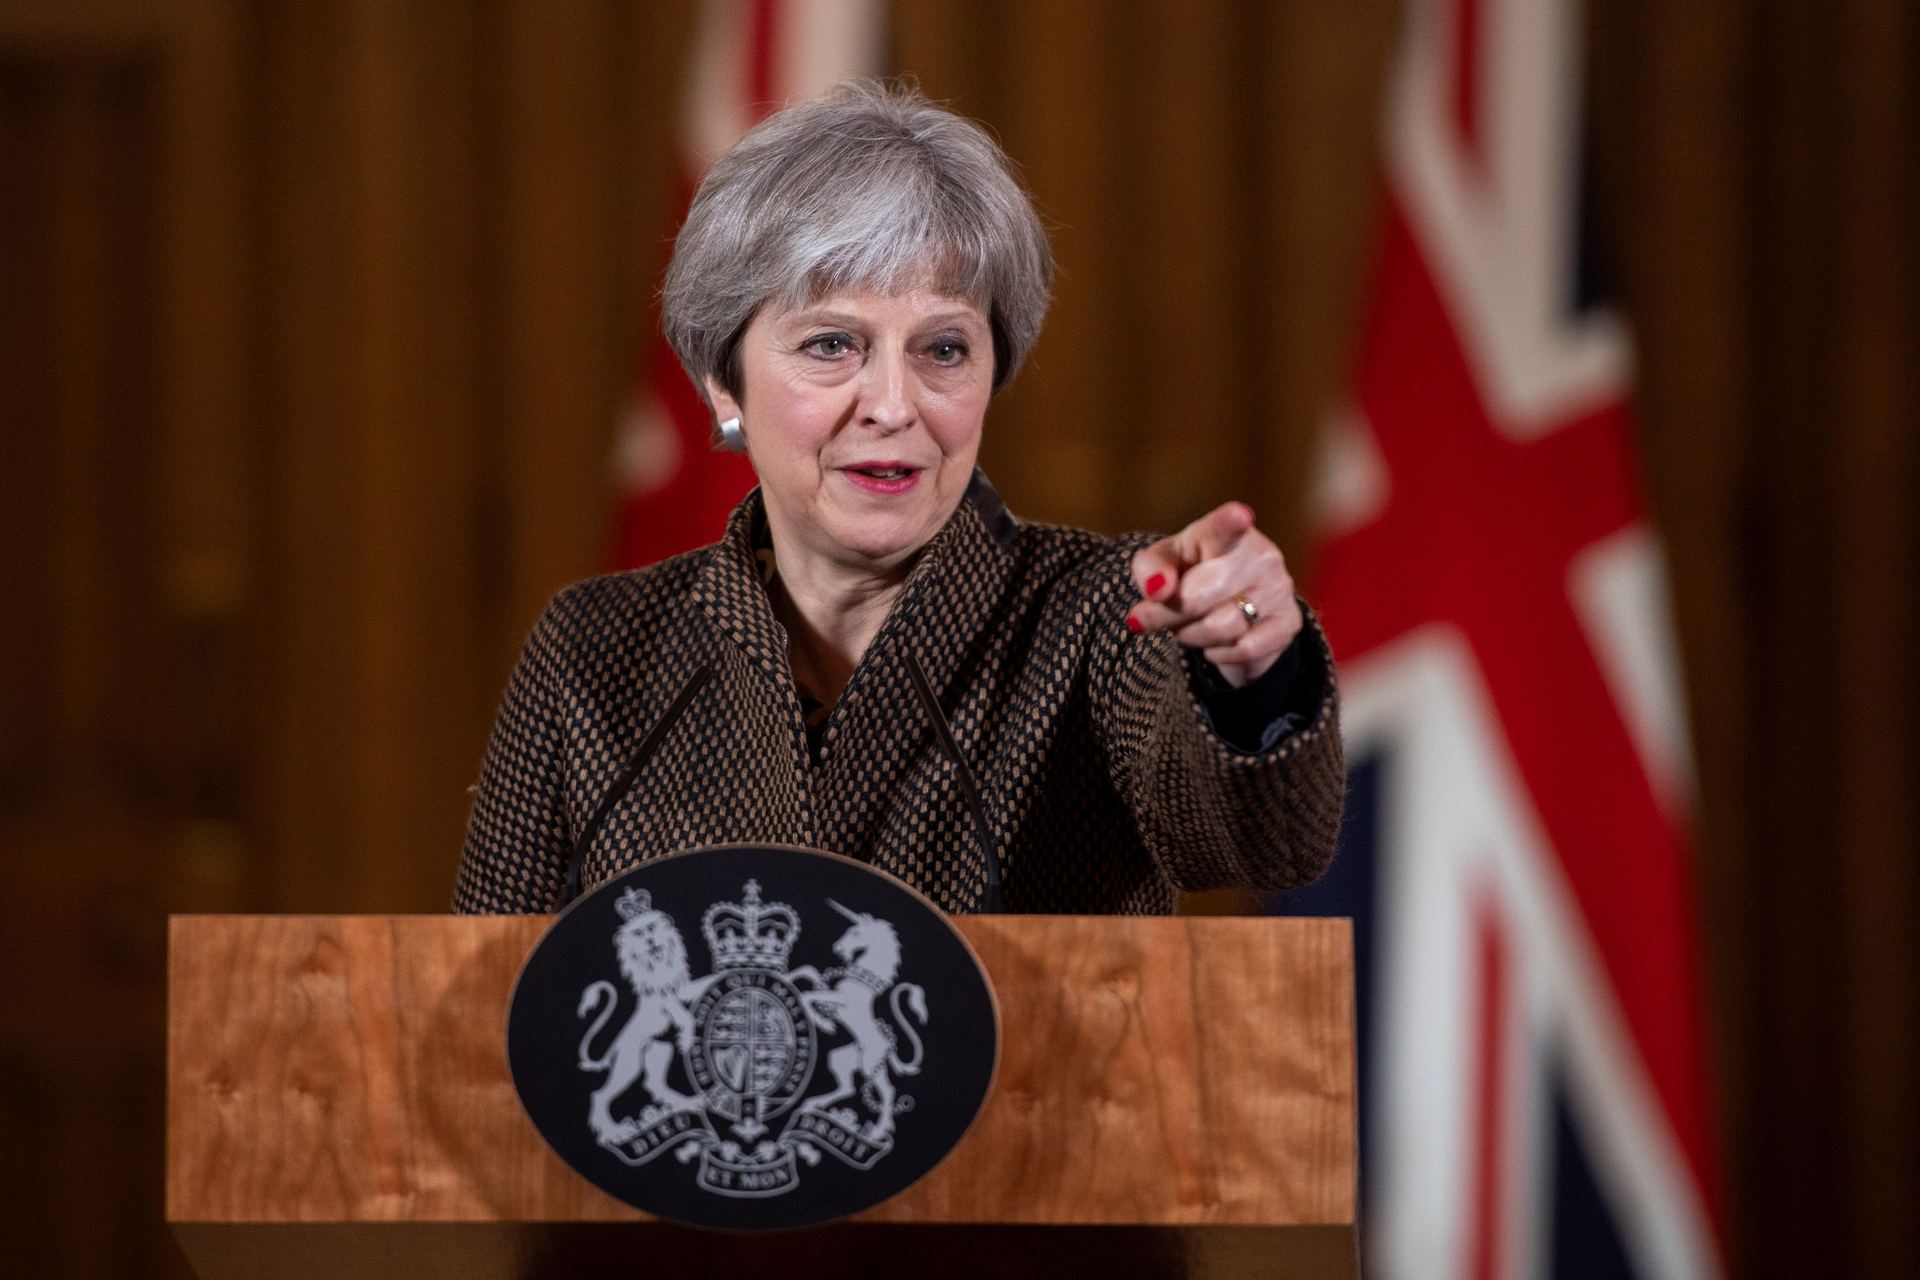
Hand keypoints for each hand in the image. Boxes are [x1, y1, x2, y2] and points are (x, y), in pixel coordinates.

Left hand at [1126, 502, 1303, 686]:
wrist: (1229, 605)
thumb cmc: (1188, 574)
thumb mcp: (1160, 565)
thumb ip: (1149, 571)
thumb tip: (1157, 591)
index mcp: (1222, 532)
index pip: (1225, 527)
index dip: (1230, 522)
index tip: (1238, 515)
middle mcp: (1260, 555)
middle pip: (1199, 597)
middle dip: (1169, 615)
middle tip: (1154, 616)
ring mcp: (1279, 588)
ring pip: (1220, 628)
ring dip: (1191, 635)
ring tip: (1189, 626)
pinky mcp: (1289, 621)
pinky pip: (1245, 649)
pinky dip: (1219, 653)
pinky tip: (1216, 643)